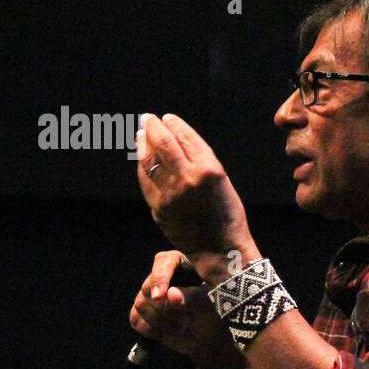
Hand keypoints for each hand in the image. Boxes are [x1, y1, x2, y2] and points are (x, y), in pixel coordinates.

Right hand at [129, 250, 232, 356]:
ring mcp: (148, 295)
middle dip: (166, 309)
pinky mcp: (142, 312)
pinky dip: (151, 330)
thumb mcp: (210, 303)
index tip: (160, 296)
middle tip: (186, 320)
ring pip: (141, 305)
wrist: (209, 335)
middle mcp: (162, 277)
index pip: (163, 262)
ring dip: (161, 322)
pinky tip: (167, 334)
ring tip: (182, 327)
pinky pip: (136, 319)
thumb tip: (170, 294)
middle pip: (149, 288)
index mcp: (181, 265)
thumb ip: (193, 297)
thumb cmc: (214, 312)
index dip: (160, 278)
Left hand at [136, 112, 259, 282]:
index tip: (166, 118)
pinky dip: (143, 167)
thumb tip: (175, 139)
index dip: (173, 124)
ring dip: (143, 144)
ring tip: (140, 135)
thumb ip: (200, 161)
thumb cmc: (227, 215)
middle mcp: (187, 179)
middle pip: (162, 144)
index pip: (185, 137)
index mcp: (209, 170)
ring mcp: (170, 194)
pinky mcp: (159, 208)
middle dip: (153, 127)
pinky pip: (146, 181)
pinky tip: (143, 160)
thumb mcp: (222, 182)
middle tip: (147, 118)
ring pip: (149, 161)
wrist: (221, 250)